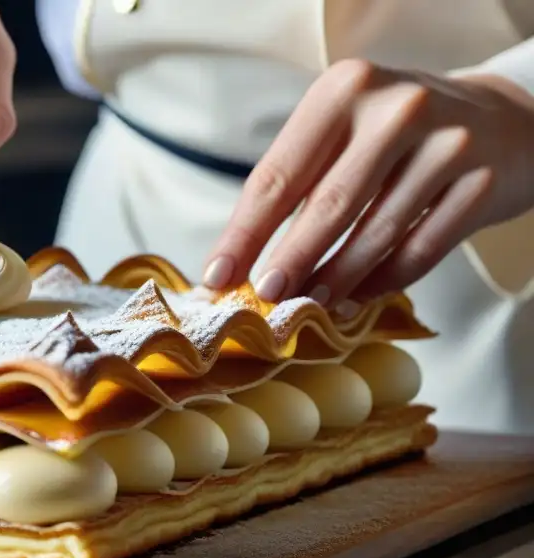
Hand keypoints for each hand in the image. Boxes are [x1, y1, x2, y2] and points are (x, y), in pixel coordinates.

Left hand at [201, 59, 533, 312]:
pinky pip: (421, 249)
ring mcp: (446, 143)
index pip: (279, 174)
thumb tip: (239, 259)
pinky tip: (356, 300)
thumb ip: (297, 181)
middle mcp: (397, 108)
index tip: (216, 276)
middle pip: (327, 204)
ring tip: (308, 307)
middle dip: (289, 260)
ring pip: (376, 233)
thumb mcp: (344, 130)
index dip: (244, 233)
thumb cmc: (395, 134)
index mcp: (345, 89)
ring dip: (336, 279)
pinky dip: (383, 282)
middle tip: (263, 298)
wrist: (502, 119)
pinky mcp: (482, 182)